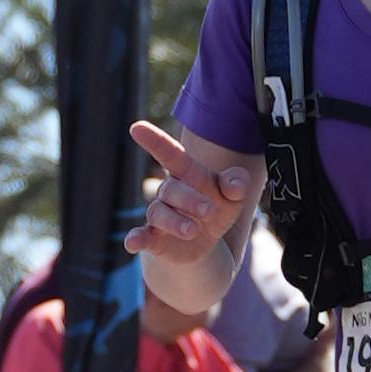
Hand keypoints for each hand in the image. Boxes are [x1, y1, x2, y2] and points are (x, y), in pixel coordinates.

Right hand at [127, 118, 251, 279]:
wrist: (207, 243)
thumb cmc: (217, 207)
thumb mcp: (233, 196)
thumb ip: (237, 183)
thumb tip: (236, 186)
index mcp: (187, 175)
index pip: (171, 154)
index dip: (155, 141)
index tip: (136, 128)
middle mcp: (168, 193)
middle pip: (172, 190)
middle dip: (190, 199)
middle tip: (210, 211)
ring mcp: (159, 216)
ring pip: (159, 213)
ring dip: (174, 221)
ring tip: (192, 230)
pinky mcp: (154, 239)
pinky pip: (141, 236)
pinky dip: (136, 239)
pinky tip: (133, 243)